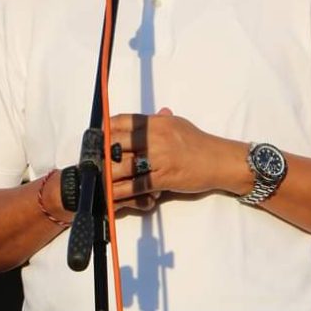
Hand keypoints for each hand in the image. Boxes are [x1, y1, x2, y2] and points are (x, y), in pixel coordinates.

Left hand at [108, 107, 245, 206]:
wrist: (219, 161)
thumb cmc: (199, 143)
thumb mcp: (179, 124)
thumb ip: (162, 121)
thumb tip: (153, 115)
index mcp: (157, 122)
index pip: (123, 121)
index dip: (105, 129)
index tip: (96, 137)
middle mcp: (155, 137)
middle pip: (118, 143)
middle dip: (101, 153)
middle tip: (91, 161)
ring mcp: (159, 158)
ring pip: (124, 166)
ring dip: (107, 174)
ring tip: (96, 179)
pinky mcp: (163, 178)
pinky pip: (136, 185)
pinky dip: (122, 192)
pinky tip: (111, 196)